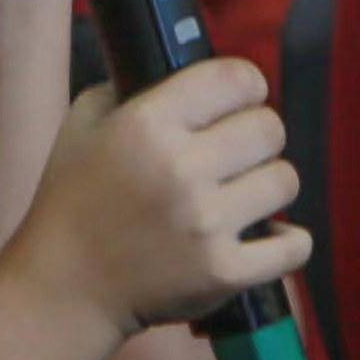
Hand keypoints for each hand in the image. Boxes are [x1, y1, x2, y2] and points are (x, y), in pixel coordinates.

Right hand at [5, 59, 307, 331]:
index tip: (241, 100)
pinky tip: (267, 235)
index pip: (237, 79)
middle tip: (237, 154)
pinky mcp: (224, 272)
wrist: (64, 288)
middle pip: (270, 128)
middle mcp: (181, 170)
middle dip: (258, 137)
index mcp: (147, 125)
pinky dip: (288, 241)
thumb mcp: (83, 125)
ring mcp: (207, 224)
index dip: (247, 86)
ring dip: (268, 185)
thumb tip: (186, 71)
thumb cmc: (72, 201)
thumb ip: (130, 87)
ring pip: (286, 181)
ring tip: (242, 195)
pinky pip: (294, 244)